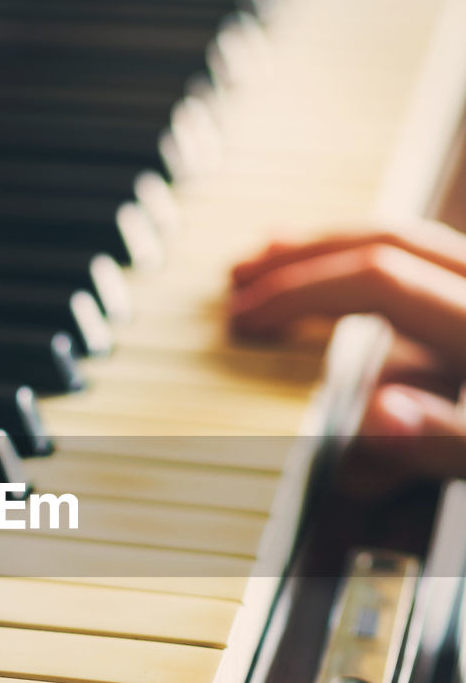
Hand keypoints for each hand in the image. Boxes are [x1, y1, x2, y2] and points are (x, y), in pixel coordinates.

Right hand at [229, 225, 465, 483]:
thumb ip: (442, 440)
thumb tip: (380, 414)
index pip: (377, 280)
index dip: (302, 293)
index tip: (245, 318)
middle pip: (386, 243)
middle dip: (303, 258)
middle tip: (240, 277)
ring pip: (409, 241)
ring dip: (334, 247)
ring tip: (274, 256)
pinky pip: (429, 260)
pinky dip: (376, 259)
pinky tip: (346, 270)